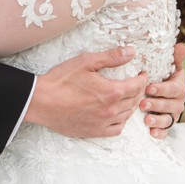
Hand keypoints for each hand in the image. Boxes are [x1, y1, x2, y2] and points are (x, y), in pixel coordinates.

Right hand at [25, 46, 147, 137]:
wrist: (41, 101)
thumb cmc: (60, 80)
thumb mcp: (85, 62)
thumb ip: (111, 57)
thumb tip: (131, 52)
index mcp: (111, 92)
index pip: (137, 86)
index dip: (143, 79)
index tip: (142, 74)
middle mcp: (111, 110)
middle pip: (134, 100)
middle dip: (138, 90)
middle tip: (136, 83)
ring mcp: (103, 123)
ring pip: (127, 115)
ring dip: (132, 105)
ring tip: (129, 97)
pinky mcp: (94, 131)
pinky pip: (116, 129)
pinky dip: (121, 121)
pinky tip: (118, 114)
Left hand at [141, 42, 184, 138]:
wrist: (167, 94)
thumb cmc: (165, 78)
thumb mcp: (170, 67)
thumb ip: (174, 58)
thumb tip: (180, 45)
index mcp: (177, 87)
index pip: (172, 89)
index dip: (162, 89)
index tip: (149, 88)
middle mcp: (177, 102)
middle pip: (169, 105)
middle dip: (156, 104)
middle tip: (143, 104)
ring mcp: (172, 115)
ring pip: (167, 119)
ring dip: (157, 120)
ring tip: (146, 120)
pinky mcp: (166, 125)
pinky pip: (165, 131)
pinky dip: (159, 133)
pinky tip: (152, 133)